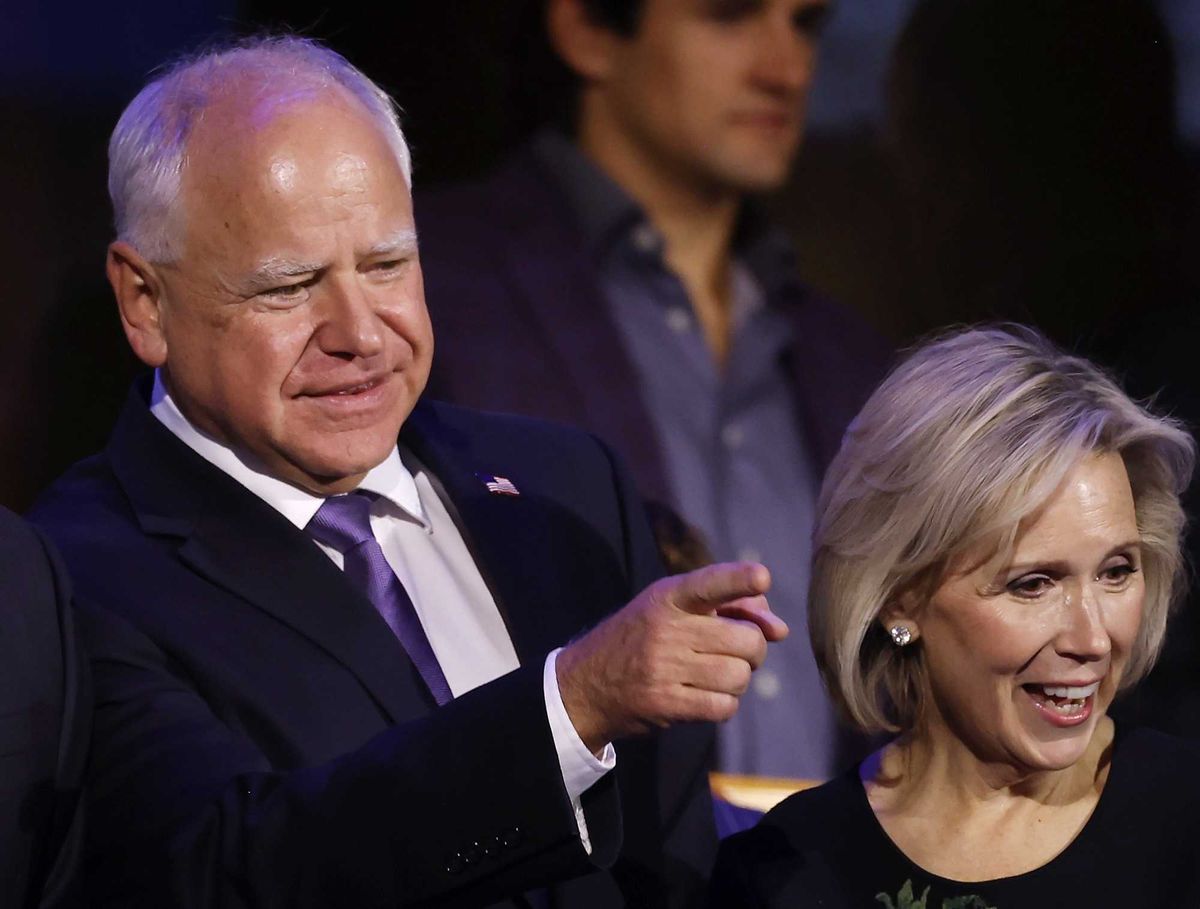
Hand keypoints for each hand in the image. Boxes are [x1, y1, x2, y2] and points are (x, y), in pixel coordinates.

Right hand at [556, 562, 786, 752]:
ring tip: (715, 674)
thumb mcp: (673, 608)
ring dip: (738, 679)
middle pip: (746, 640)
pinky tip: (707, 695)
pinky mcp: (665, 704)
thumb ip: (730, 605)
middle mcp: (666, 629)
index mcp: (668, 596)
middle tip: (735, 651)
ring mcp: (664, 668)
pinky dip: (725, 704)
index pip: (709, 583)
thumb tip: (779, 629)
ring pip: (739, 676)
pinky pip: (724, 706)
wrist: (586, 684)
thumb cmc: (643, 638)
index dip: (739, 578)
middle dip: (752, 649)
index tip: (762, 576)